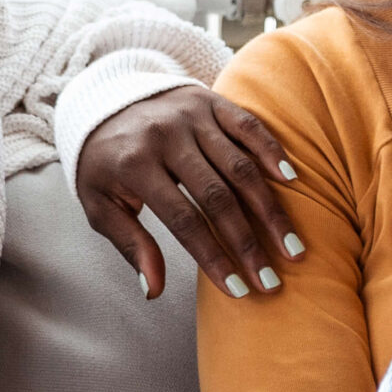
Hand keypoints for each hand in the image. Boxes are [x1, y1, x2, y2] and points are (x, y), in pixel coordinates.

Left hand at [77, 86, 303, 300]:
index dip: (213, 257)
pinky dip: (271, 151)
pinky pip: (247, 126)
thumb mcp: (101, 206)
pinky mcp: (210, 100)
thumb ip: (130, 245)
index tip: (238, 290)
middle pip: (218, 197)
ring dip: (270, 210)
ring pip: (240, 166)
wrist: (100, 101)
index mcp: (135, 164)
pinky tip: (291, 180)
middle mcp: (166, 137)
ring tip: (291, 247)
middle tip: (271, 280)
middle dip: (247, 243)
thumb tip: (153, 291)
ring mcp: (191, 116)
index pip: (183, 220)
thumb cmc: (103, 164)